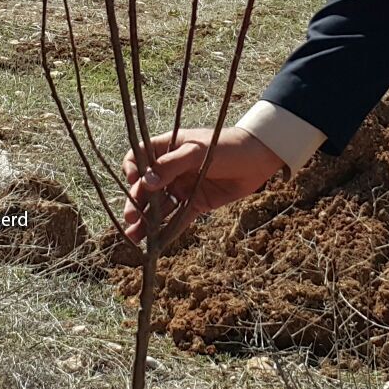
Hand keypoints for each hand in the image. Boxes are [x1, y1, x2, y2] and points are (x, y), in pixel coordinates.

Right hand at [121, 127, 284, 248]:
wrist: (258, 158)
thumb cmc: (226, 145)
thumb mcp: (197, 151)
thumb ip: (171, 165)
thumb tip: (146, 182)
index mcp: (168, 148)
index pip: (139, 157)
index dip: (133, 169)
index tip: (134, 181)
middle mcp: (171, 169)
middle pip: (146, 187)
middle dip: (136, 203)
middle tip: (130, 219)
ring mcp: (183, 187)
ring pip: (159, 206)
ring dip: (147, 221)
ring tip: (135, 237)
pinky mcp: (196, 203)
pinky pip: (178, 218)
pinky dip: (168, 230)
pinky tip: (156, 243)